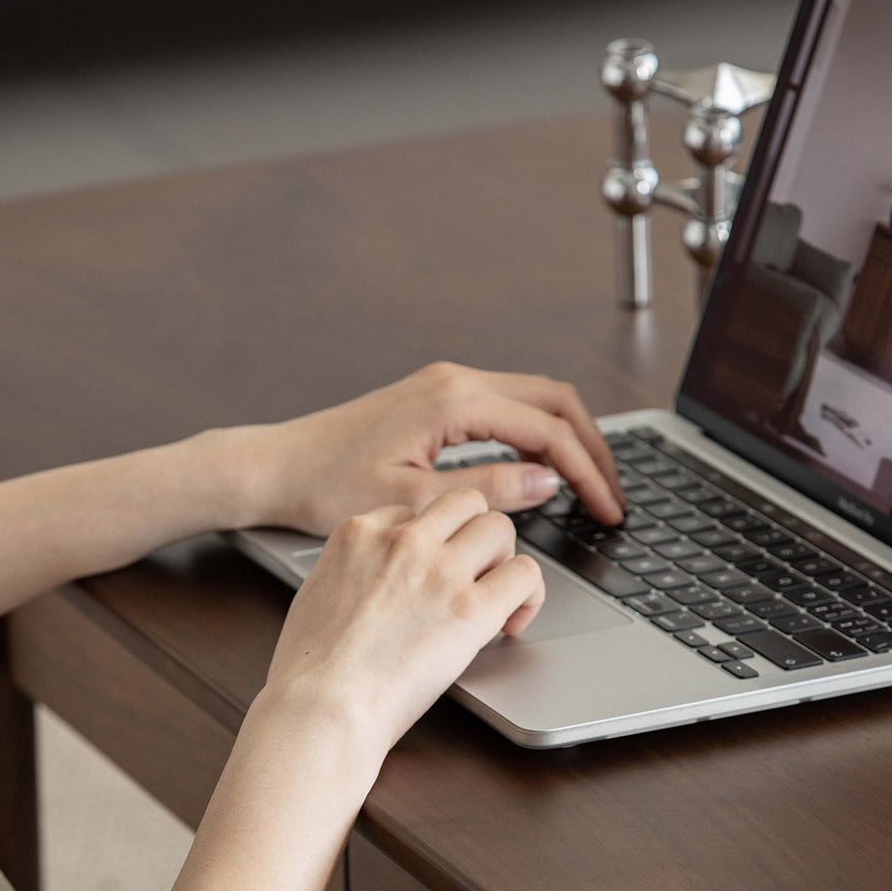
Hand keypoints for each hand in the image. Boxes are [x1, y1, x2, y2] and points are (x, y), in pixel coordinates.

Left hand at [230, 361, 624, 535]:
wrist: (278, 466)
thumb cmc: (329, 484)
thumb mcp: (412, 500)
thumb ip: (485, 490)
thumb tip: (546, 483)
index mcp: (454, 399)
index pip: (549, 431)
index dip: (588, 472)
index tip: (609, 510)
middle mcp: (455, 380)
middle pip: (554, 400)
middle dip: (593, 447)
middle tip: (613, 496)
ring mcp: (446, 385)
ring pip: (534, 399)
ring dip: (569, 438)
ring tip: (591, 485)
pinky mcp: (437, 399)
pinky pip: (507, 407)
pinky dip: (538, 435)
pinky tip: (543, 472)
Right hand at [261, 488, 543, 753]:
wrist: (321, 707)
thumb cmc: (310, 669)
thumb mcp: (315, 592)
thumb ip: (353, 570)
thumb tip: (377, 579)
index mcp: (359, 533)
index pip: (416, 512)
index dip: (432, 542)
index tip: (432, 572)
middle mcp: (403, 540)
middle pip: (465, 503)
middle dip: (474, 535)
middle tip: (474, 573)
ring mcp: (439, 570)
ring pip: (500, 528)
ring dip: (504, 559)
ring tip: (495, 595)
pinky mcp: (471, 607)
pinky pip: (526, 573)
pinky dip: (528, 595)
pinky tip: (511, 620)